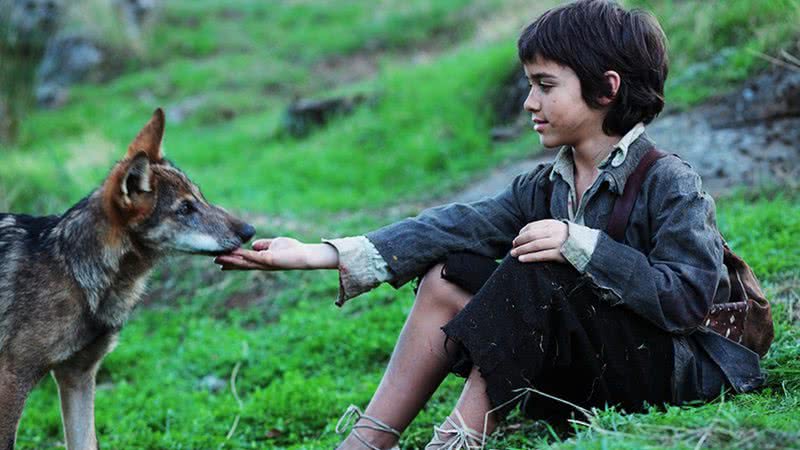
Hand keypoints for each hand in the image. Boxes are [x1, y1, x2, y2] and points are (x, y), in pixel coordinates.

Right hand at [214, 237, 336, 270]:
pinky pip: (252, 257)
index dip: (232, 261)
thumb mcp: (274, 244)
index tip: (220, 260)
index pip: (244, 261)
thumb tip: (252, 245)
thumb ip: (263, 245)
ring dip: (231, 260)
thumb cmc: (292, 249)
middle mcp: (261, 264)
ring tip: (218, 258)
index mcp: (262, 260)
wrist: (304, 255)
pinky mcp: (269, 260)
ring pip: (244, 262)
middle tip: (214, 261)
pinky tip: (233, 253)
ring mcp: (264, 263)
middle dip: (228, 263)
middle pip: (241, 264)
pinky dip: (242, 255)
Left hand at [510, 219, 567, 262]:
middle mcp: (554, 231)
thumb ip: (544, 229)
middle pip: (531, 235)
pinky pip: (541, 255)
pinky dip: (530, 257)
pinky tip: (522, 259)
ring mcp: (557, 242)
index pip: (531, 226)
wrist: (589, 248)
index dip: (521, 233)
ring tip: (513, 254)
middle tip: (512, 247)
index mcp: (552, 224)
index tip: (516, 240)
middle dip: (519, 242)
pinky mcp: (560, 254)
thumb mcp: (557, 229)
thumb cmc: (569, 239)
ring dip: (521, 250)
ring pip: (534, 245)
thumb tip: (523, 234)